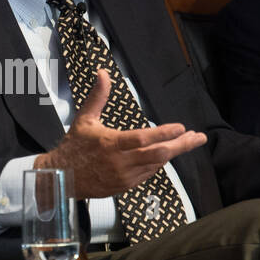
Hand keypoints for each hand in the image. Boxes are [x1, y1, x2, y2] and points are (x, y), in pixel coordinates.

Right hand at [36, 70, 206, 199]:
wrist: (61, 178)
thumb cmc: (74, 147)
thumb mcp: (85, 119)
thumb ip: (98, 96)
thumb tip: (103, 73)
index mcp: (110, 144)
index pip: (143, 138)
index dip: (164, 133)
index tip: (181, 127)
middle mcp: (120, 162)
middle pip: (158, 154)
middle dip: (181, 145)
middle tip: (198, 137)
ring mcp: (124, 176)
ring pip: (157, 164)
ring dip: (173, 153)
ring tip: (187, 141)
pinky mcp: (125, 186)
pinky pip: (149, 173)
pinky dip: (159, 162)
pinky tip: (166, 153)